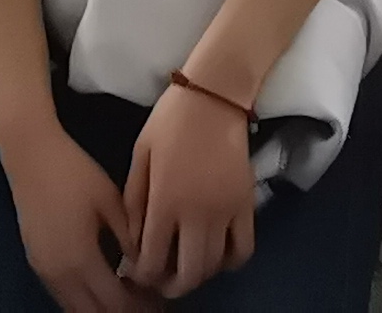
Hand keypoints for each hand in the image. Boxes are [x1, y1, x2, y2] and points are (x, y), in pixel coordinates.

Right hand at [0, 120, 143, 312]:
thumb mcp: (110, 201)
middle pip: (93, 312)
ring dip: (100, 306)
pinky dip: (84, 297)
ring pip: (75, 307)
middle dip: (121, 311)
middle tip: (145, 301)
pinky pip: (63, 294)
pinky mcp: (36, 260)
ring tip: (127, 294)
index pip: (115, 302)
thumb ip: (129, 237)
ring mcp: (44, 269)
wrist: (30, 154)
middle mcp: (60, 273)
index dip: (139, 307)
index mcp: (81, 259)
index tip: (157, 300)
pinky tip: (101, 282)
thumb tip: (144, 262)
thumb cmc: (72, 172)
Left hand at [124, 80, 256, 296]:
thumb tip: (134, 241)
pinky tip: (215, 254)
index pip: (153, 259)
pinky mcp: (247, 205)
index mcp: (165, 200)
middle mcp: (197, 213)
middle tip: (161, 281)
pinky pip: (243, 249)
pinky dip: (230, 262)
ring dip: (198, 276)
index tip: (137, 273)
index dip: (143, 275)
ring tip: (184, 267)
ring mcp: (226, 211)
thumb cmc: (170, 120)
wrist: (215, 94)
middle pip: (188, 274)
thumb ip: (134, 200)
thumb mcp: (140, 155)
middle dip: (171, 286)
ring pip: (215, 266)